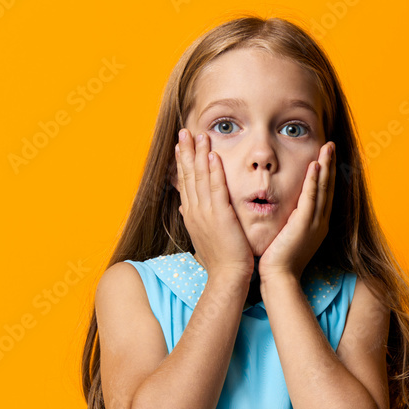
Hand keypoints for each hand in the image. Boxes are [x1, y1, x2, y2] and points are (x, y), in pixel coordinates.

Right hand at [175, 129, 253, 279]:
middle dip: (185, 152)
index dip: (182, 163)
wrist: (227, 276)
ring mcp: (205, 213)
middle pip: (188, 176)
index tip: (181, 146)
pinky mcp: (220, 216)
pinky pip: (215, 188)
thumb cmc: (221, 260)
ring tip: (198, 135)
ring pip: (199, 178)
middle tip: (184, 132)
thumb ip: (197, 220)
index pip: (185, 184)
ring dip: (198, 154)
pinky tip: (212, 155)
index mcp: (191, 215)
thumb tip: (186, 209)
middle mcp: (195, 211)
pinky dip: (213, 171)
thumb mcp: (205, 236)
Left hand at [258, 141, 335, 281]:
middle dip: (330, 164)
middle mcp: (320, 221)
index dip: (325, 173)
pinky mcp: (305, 225)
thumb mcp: (287, 235)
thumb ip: (289, 220)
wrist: (279, 277)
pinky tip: (315, 166)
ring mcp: (315, 223)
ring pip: (322, 189)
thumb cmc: (279, 260)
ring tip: (327, 147)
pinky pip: (311, 198)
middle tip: (330, 144)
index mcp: (316, 223)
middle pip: (327, 186)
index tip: (324, 155)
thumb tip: (285, 210)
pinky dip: (314, 181)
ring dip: (326, 166)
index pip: (322, 193)